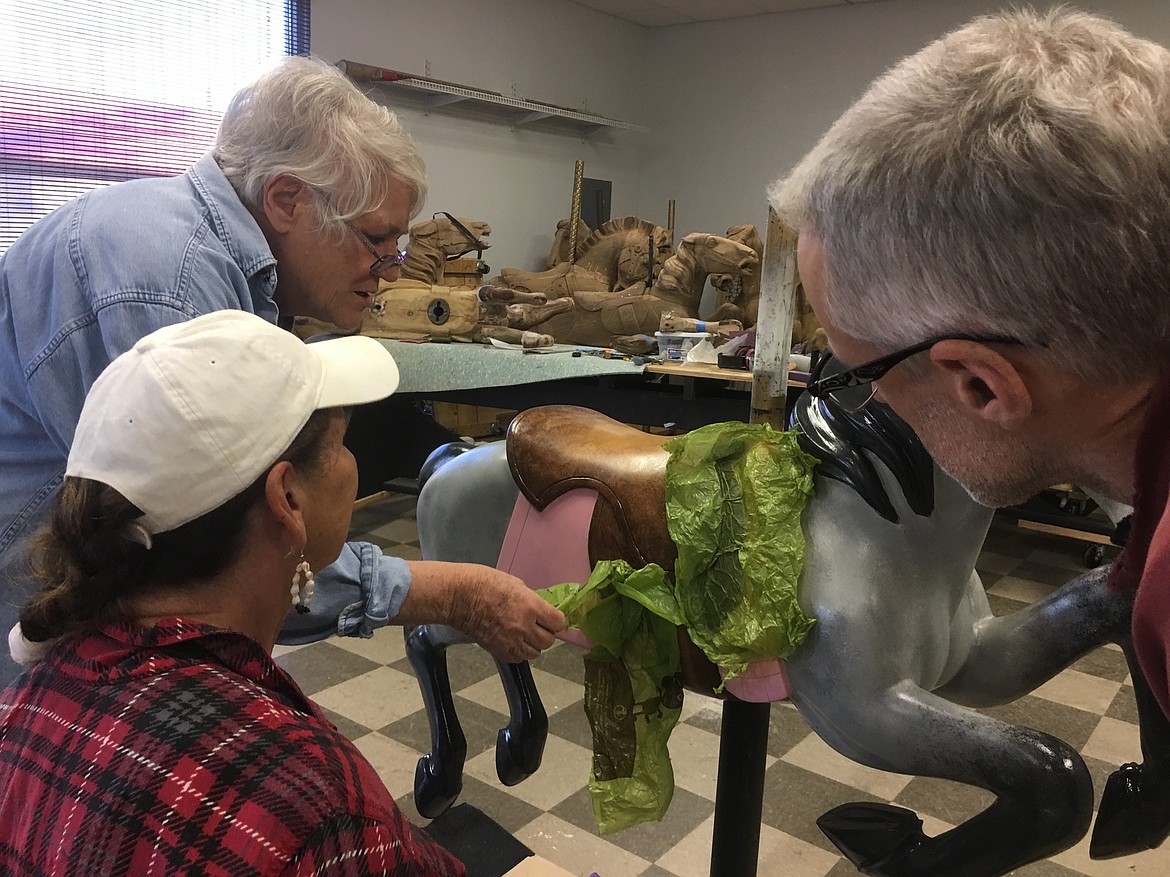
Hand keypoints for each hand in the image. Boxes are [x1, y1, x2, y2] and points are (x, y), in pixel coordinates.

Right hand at [399, 561, 564, 662]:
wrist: (458, 596)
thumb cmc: (482, 583)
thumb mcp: (515, 583)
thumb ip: (531, 599)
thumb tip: (540, 609)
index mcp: (530, 605)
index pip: (558, 622)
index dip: (556, 620)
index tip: (553, 618)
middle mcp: (524, 626)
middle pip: (549, 640)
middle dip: (546, 633)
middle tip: (539, 626)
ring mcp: (511, 640)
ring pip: (535, 653)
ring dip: (534, 644)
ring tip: (526, 634)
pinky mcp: (498, 650)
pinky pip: (518, 658)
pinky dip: (520, 652)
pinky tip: (514, 641)